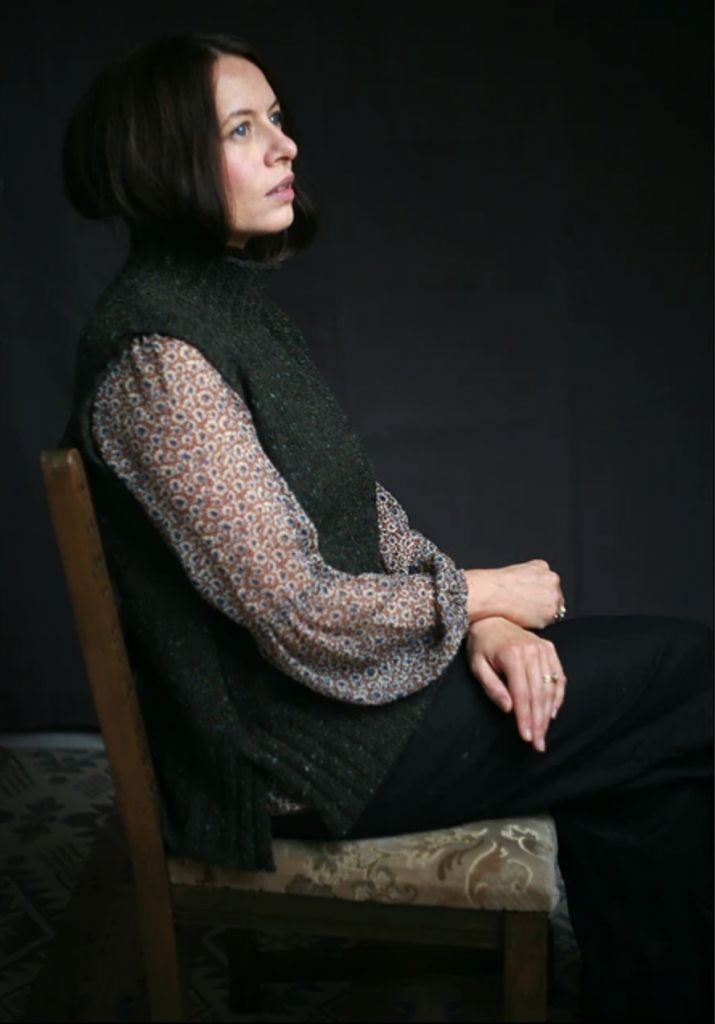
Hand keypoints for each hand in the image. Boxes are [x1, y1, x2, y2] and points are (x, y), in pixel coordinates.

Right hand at [464, 560, 564, 628]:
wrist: (490, 594)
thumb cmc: (496, 585)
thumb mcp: (515, 571)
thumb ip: (529, 578)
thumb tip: (530, 588)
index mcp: (542, 566)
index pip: (548, 582)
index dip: (539, 592)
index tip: (531, 598)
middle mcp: (552, 579)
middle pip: (554, 594)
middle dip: (544, 601)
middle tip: (527, 607)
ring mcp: (553, 596)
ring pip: (553, 608)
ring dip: (543, 612)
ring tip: (524, 613)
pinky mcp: (550, 613)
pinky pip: (548, 621)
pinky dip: (538, 622)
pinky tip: (525, 619)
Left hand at [465, 616, 566, 751]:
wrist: (492, 619)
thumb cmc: (481, 645)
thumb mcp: (477, 666)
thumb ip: (492, 687)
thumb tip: (509, 709)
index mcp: (513, 656)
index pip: (522, 694)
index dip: (525, 718)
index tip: (526, 737)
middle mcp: (532, 651)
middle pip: (539, 694)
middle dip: (539, 722)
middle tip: (538, 744)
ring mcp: (543, 649)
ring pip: (551, 688)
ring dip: (549, 713)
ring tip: (544, 733)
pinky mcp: (549, 649)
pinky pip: (559, 676)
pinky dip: (558, 696)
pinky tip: (553, 713)